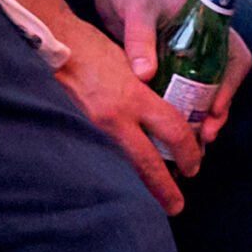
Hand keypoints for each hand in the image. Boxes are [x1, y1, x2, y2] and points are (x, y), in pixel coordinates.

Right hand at [51, 19, 199, 211]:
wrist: (56, 46)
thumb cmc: (95, 47)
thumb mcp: (132, 61)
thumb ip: (149, 84)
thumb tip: (167, 101)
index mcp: (135, 95)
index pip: (172, 129)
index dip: (189, 150)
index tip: (196, 164)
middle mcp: (117, 117)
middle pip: (148, 162)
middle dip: (165, 188)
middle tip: (177, 205)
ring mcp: (96, 127)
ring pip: (126, 164)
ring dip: (143, 182)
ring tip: (156, 196)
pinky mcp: (82, 130)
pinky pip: (107, 155)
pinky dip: (122, 167)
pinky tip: (128, 173)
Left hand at [85, 0, 251, 145]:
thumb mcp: (139, 7)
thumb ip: (141, 39)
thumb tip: (143, 75)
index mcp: (209, 20)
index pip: (235, 55)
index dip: (231, 84)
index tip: (216, 107)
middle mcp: (201, 38)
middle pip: (222, 79)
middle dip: (218, 109)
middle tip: (205, 136)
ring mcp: (183, 51)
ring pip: (202, 88)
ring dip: (200, 112)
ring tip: (192, 141)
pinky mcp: (164, 60)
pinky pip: (179, 88)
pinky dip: (179, 107)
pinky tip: (169, 127)